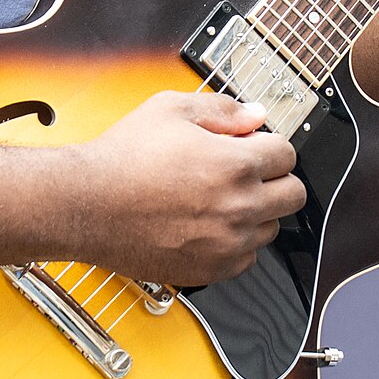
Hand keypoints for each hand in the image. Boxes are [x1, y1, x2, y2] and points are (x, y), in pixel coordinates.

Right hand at [72, 90, 304, 285]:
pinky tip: (208, 224)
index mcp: (235, 164)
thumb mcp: (171, 109)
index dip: (270, 145)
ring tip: (219, 198)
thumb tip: (256, 115)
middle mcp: (238, 206)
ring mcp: (226, 243)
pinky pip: (247, 258)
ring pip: (271, 228)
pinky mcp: (211, 270)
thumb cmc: (122, 158)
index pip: (288, 155)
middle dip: (274, 178)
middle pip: (293, 195)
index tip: (254, 147)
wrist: (85, 204)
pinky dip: (236, 242)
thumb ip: (223, 109)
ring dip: (257, 212)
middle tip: (247, 172)